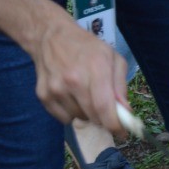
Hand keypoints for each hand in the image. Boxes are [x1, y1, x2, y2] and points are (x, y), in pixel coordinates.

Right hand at [27, 17, 128, 134]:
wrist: (50, 36)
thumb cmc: (87, 47)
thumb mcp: (112, 58)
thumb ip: (120, 86)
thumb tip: (124, 112)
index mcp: (95, 68)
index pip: (104, 107)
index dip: (115, 125)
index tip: (122, 131)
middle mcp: (73, 80)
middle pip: (93, 117)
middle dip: (104, 119)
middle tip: (106, 110)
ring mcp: (55, 88)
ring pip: (79, 118)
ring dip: (87, 113)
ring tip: (85, 94)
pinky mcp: (43, 95)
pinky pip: (63, 118)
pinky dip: (71, 112)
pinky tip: (71, 95)